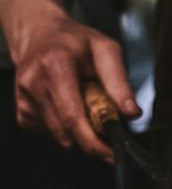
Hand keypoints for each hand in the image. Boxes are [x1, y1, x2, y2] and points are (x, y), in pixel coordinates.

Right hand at [10, 0, 137, 161]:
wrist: (40, 34)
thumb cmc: (77, 42)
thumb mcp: (105, 50)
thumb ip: (119, 82)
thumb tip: (132, 114)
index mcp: (55, 64)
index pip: (72, 116)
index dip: (93, 142)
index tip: (112, 154)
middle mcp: (34, 81)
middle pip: (65, 131)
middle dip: (91, 142)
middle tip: (109, 141)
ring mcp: (24, 97)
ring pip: (59, 135)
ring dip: (79, 133)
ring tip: (86, 108)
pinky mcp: (22, 109)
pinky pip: (49, 132)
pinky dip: (64, 128)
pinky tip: (68, 107)